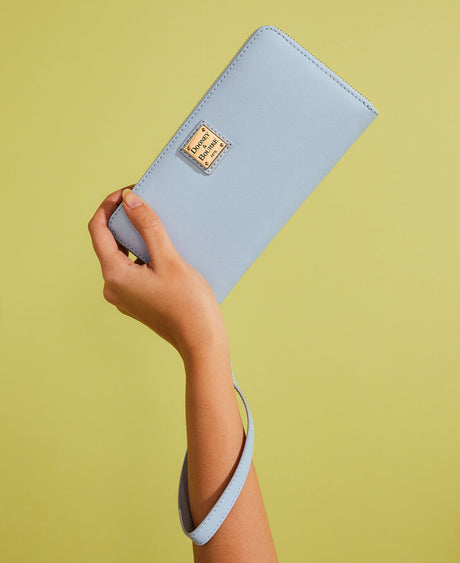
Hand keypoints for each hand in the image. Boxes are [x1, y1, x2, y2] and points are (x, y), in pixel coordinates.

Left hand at [87, 186, 227, 361]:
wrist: (201, 340)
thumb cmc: (188, 303)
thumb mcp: (169, 259)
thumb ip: (147, 227)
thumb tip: (128, 200)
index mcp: (114, 275)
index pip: (97, 230)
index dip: (108, 206)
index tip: (128, 192)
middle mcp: (113, 287)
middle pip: (109, 243)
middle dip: (124, 221)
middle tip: (146, 205)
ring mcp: (124, 296)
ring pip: (122, 257)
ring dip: (136, 238)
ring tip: (157, 226)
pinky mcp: (137, 301)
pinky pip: (133, 270)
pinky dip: (143, 255)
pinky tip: (162, 251)